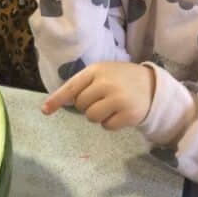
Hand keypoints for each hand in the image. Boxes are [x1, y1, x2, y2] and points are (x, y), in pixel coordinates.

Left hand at [40, 62, 154, 129]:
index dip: (56, 99)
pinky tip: (121, 113)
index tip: (44, 110)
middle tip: (103, 99)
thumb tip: (59, 103)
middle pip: (81, 105)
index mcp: (96, 70)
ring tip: (112, 106)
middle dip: (88, 106)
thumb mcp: (102, 73)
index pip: (71, 87)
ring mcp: (118, 99)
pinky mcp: (128, 114)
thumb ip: (83, 84)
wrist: (153, 85)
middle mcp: (106, 83)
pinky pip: (106, 126)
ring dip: (98, 116)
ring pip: (91, 117)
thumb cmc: (120, 79)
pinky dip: (111, 124)